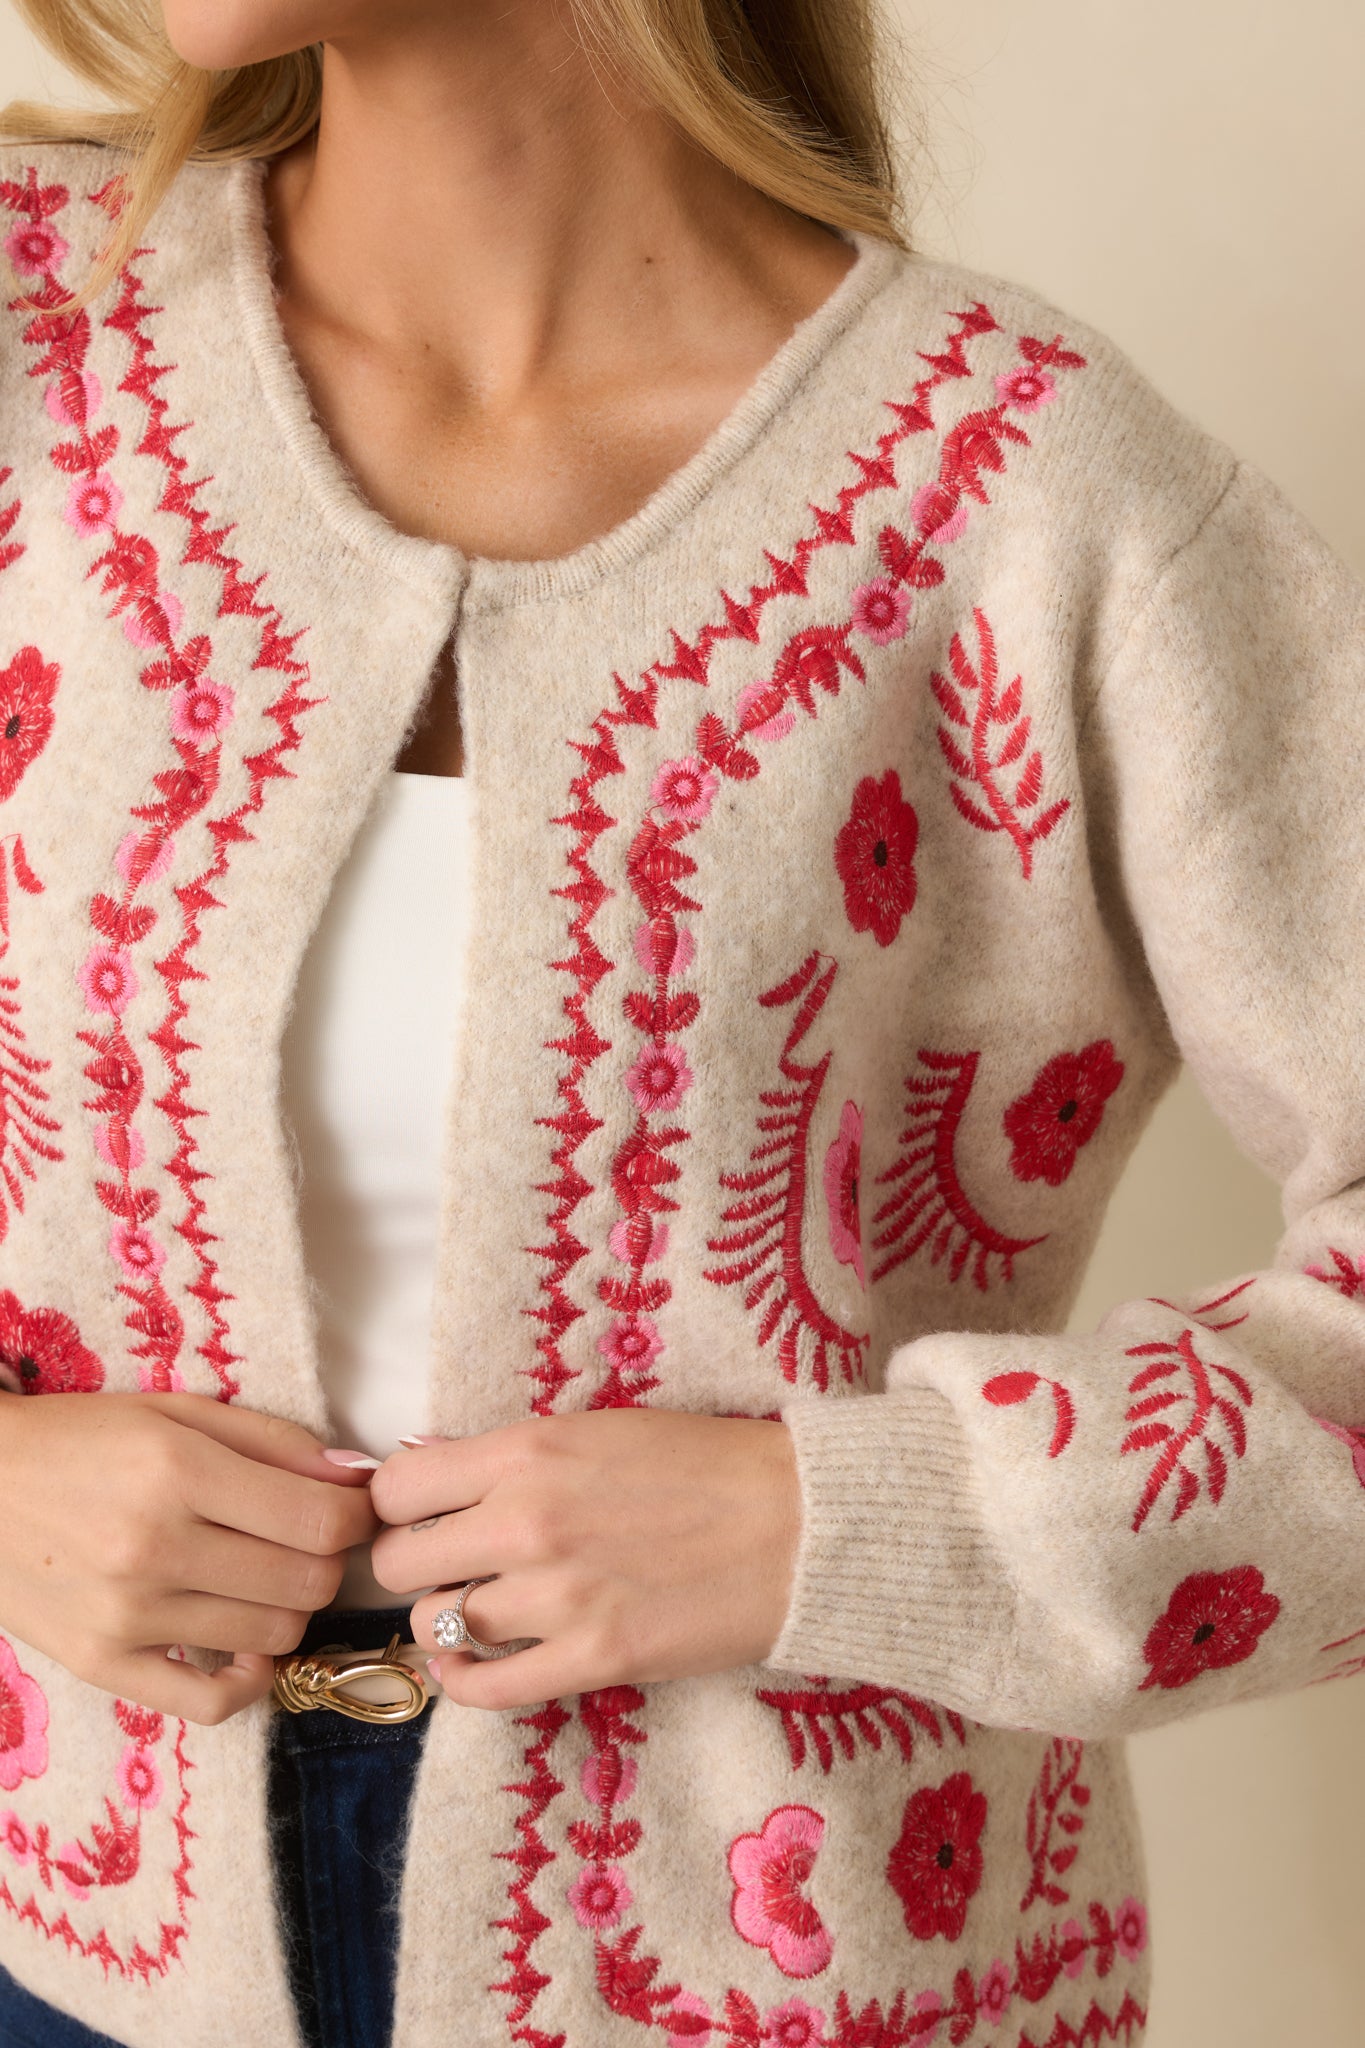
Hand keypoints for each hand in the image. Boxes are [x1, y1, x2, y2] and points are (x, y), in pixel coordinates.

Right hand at [0, 1393, 377, 1723]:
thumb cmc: (81, 1439)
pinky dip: (248, 1681)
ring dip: (290, 1608)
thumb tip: (357, 1476)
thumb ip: (274, 1441)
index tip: (353, 1507)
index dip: (358, 1516)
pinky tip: (245, 1646)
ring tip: (263, 1575)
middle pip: (306, 1583)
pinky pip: (209, 1703)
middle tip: (306, 1539)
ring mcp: (125, 1615)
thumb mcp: (177, 1412)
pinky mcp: (99, 1664)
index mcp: (178, 1471)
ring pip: (272, 1636)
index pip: (319, 1520)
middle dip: (328, 1560)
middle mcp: (154, 1547)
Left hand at [368, 1409, 800, 1708]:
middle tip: (452, 1568)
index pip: (395, 1487)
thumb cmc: (705, 1463)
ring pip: (433, 1627)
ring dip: (448, 1623)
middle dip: (416, 1566)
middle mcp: (525, 1522)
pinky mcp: (591, 1659)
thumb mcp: (597, 1429)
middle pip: (397, 1563)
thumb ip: (513, 1455)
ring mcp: (555, 1597)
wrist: (798, 1524)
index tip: (424, 1516)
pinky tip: (478, 1667)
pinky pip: (483, 1690)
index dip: (399, 1506)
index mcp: (526, 1451)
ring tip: (483, 1613)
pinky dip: (467, 1683)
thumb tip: (427, 1468)